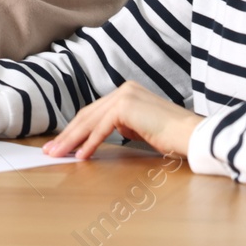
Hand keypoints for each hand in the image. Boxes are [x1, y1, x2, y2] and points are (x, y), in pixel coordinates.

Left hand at [41, 81, 201, 159]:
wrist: (194, 136)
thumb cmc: (172, 137)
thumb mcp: (140, 127)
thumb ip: (121, 125)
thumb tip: (98, 134)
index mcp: (126, 91)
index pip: (94, 112)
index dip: (75, 129)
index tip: (61, 144)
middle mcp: (123, 89)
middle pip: (88, 115)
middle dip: (67, 135)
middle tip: (51, 151)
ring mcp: (125, 95)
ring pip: (90, 121)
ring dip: (72, 140)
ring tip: (58, 155)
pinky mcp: (126, 106)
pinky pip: (102, 128)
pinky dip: (89, 143)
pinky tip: (81, 156)